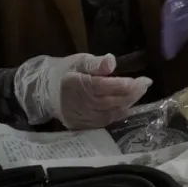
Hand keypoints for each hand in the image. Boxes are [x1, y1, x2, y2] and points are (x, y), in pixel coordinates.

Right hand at [15, 52, 151, 129]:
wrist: (43, 90)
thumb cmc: (64, 71)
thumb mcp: (78, 61)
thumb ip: (95, 63)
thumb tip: (112, 61)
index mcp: (76, 84)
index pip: (107, 86)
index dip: (128, 84)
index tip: (144, 80)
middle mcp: (77, 103)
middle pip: (111, 101)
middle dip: (131, 94)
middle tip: (144, 86)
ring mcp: (78, 117)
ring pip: (109, 114)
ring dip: (126, 105)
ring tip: (137, 95)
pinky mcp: (79, 125)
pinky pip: (102, 123)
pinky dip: (116, 115)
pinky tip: (124, 107)